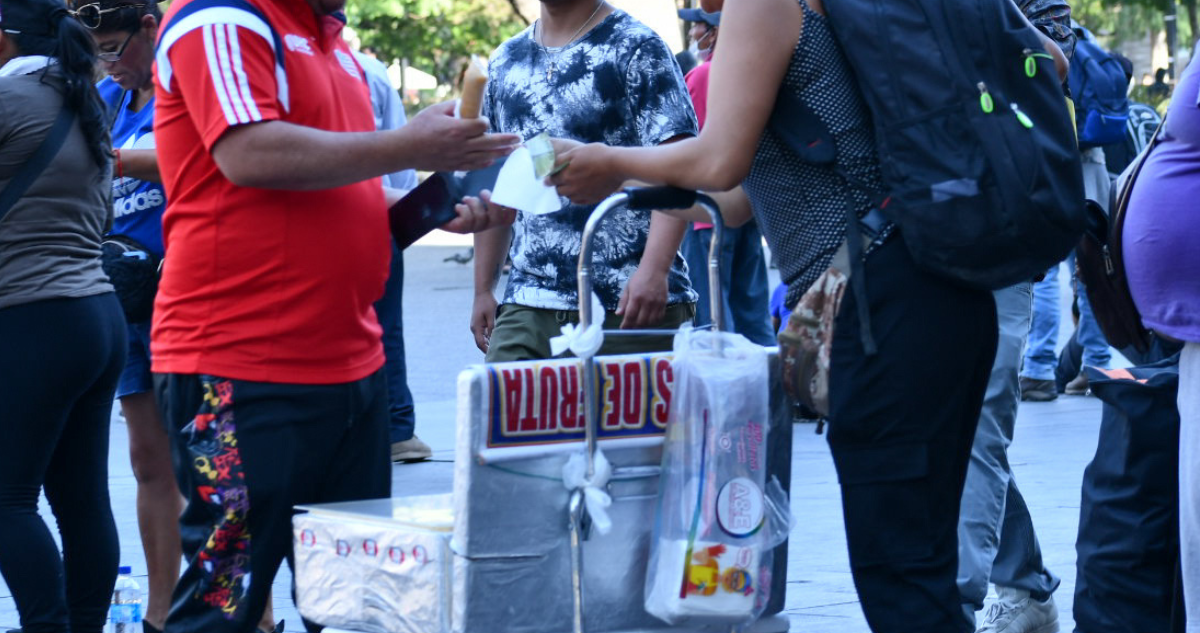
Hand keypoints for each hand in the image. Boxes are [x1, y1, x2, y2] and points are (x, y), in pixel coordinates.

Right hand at [404, 101, 519, 171]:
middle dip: (507, 140)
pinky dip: (486, 162)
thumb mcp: (435, 110)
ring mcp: (459, 158)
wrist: (405, 150)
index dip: (484, 122)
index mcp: (456, 129)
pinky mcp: (456, 166)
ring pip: (486, 156)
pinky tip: (494, 158)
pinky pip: (476, 165)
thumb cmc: (419, 127)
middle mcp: (461, 145)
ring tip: (514, 150)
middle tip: (520, 139)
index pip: (482, 125)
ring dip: (502, 153)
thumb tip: (468, 103)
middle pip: (490, 143)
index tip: (483, 121)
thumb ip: (454, 106)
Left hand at [442, 190, 516, 233]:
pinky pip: (467, 220)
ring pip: (481, 217)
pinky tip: (458, 206)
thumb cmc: (461, 197)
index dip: (510, 208)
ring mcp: (474, 228)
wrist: (439, 211)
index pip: (509, 217)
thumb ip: (486, 183)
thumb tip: (492, 162)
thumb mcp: (475, 189)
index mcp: (492, 216)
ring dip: (473, 203)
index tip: (503, 195)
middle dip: (491, 202)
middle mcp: (486, 224)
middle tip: (483, 192)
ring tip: (466, 198)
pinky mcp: (461, 229)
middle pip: (498, 217)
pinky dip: (463, 210)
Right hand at [470, 291, 499, 352]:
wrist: (483, 293)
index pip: (480, 343)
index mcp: (476, 327)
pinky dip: (488, 338)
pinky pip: (483, 334)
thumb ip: (492, 327)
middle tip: (497, 355)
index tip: (493, 356)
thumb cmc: (488, 303)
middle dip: (487, 349)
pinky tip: (496, 340)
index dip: (486, 350)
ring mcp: (476, 326)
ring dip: (488, 344)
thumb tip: (493, 338)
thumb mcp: (492, 315)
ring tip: (497, 349)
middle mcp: (474, 328)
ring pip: (482, 338)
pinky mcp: (479, 323)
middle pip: (480, 342)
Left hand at [549, 143, 626, 205]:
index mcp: (566, 175)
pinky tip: (581, 190)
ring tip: (573, 184)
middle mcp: (572, 188)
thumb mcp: (577, 151)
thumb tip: (551, 165)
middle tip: (562, 180)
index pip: (551, 180)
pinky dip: (577, 197)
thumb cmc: (598, 155)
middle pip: (559, 190)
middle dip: (558, 185)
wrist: (618, 165)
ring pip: (569, 197)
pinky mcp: (592, 199)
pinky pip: (579, 202)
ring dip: (568, 191)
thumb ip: (562, 159)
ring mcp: (582, 195)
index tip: (549, 177)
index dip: (549, 178)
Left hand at [617, 265, 667, 328]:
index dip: (626, 325)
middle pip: (641, 321)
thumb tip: (618, 314)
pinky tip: (648, 320)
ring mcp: (657, 303)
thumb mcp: (628, 288)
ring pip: (650, 322)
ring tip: (639, 324)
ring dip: (644, 326)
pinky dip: (653, 322)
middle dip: (634, 327)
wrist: (655, 269)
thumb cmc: (639, 278)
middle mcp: (647, 302)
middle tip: (630, 327)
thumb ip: (623, 301)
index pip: (630, 316)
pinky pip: (659, 318)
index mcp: (636, 297)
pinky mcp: (664, 303)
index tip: (623, 328)